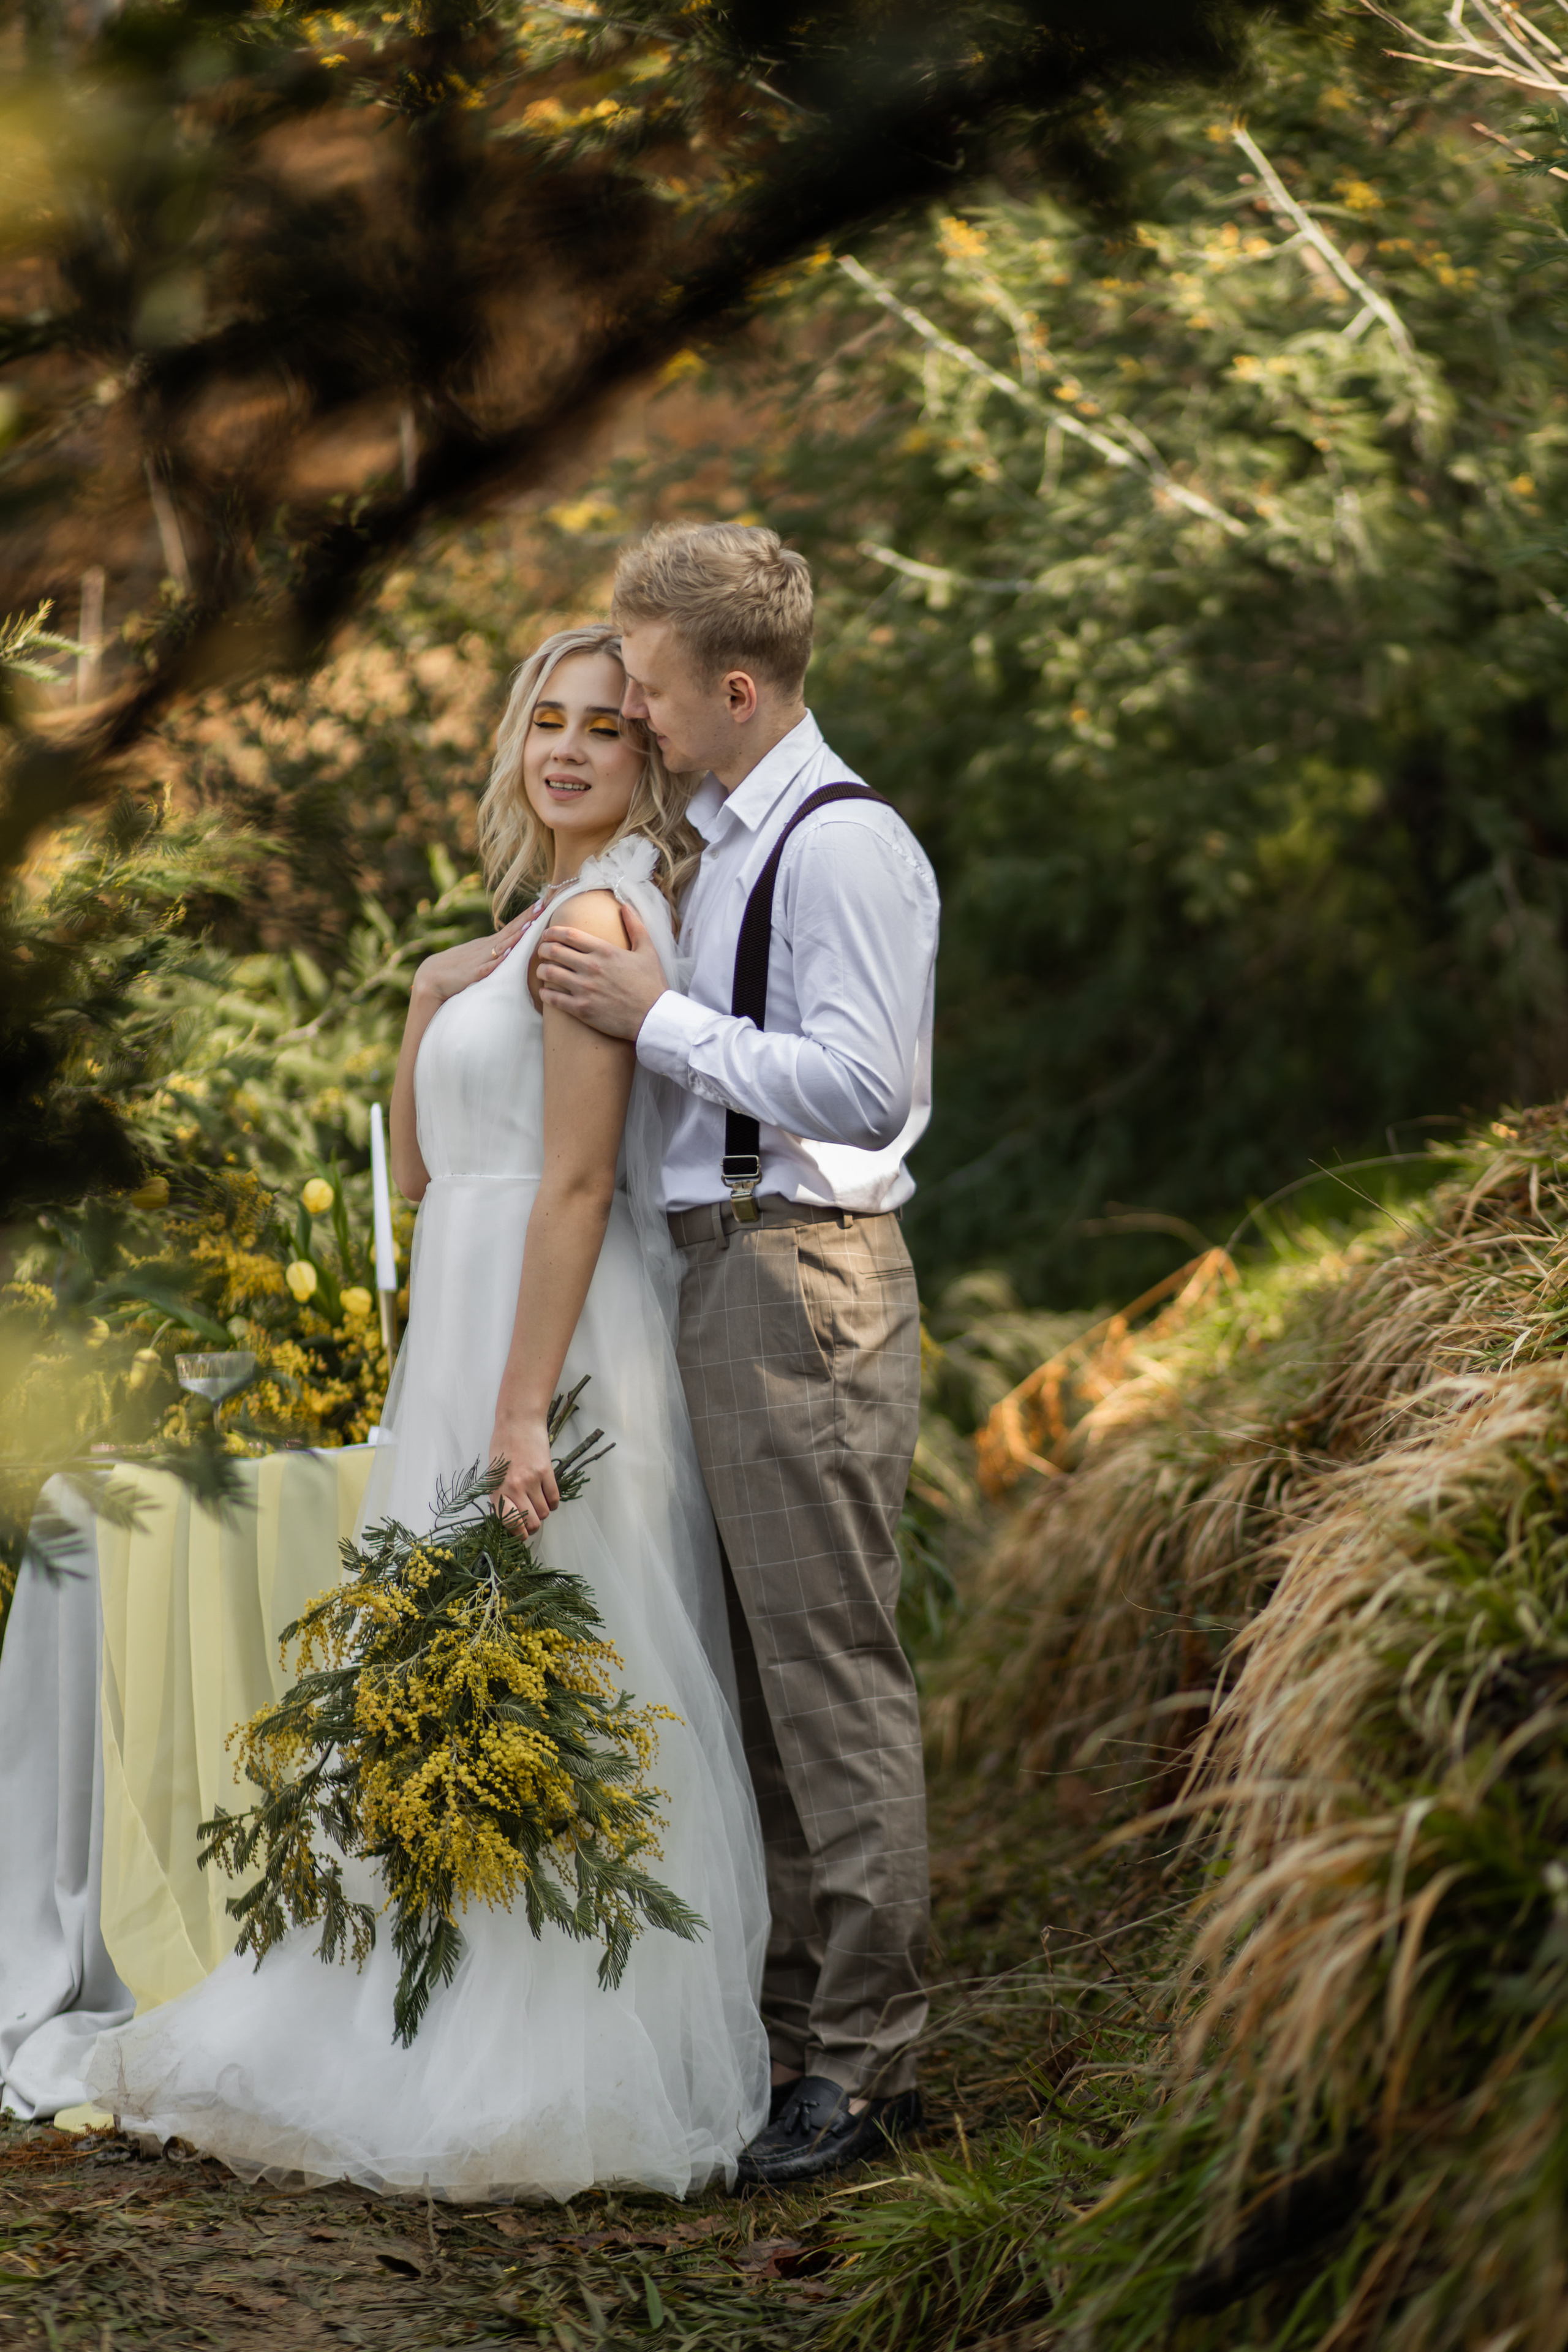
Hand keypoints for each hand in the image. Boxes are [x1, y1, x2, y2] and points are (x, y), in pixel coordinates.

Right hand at [414, 910, 531, 1007]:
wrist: (429, 977)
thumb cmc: (455, 968)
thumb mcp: (477, 957)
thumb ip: (493, 953)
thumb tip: (511, 949)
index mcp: (488, 944)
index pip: (511, 928)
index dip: (526, 917)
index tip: (542, 904)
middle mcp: (485, 948)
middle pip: (509, 931)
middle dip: (527, 918)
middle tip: (543, 905)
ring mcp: (478, 960)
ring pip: (501, 946)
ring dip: (516, 936)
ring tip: (531, 925)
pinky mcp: (472, 975)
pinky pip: (487, 968)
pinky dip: (498, 961)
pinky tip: (509, 954)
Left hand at [488, 1411, 559, 1533]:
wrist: (518, 1421)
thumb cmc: (503, 1446)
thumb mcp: (494, 1473)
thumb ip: (500, 1495)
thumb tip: (509, 1518)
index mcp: (497, 1489)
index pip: (509, 1523)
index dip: (518, 1533)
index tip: (521, 1534)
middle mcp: (513, 1487)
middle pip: (530, 1522)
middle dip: (532, 1526)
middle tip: (532, 1520)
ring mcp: (531, 1480)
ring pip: (544, 1512)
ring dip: (543, 1512)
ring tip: (538, 1502)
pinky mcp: (546, 1472)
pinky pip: (554, 1498)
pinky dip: (553, 1502)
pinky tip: (547, 1495)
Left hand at [535, 903, 666, 1039]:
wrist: (654, 1017)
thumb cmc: (651, 984)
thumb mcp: (648, 951)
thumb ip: (635, 926)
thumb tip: (625, 906)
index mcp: (604, 950)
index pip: (568, 935)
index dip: (552, 932)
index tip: (547, 935)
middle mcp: (591, 967)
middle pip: (554, 951)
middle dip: (543, 949)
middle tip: (542, 952)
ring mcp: (585, 989)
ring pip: (549, 973)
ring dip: (541, 970)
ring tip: (543, 971)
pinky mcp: (582, 1009)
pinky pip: (553, 998)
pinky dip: (545, 993)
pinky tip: (546, 991)